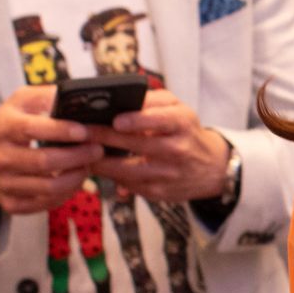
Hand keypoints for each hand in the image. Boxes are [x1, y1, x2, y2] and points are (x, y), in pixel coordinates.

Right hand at [0, 86, 101, 215]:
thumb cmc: (8, 126)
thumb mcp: (20, 102)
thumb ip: (46, 96)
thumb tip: (77, 94)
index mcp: (5, 127)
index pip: (34, 129)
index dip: (62, 131)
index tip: (85, 131)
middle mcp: (1, 156)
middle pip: (45, 161)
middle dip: (77, 156)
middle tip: (97, 150)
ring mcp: (4, 182)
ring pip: (48, 187)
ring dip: (76, 178)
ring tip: (89, 166)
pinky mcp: (9, 202)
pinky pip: (43, 203)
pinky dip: (65, 195)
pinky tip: (74, 182)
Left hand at [88, 88, 231, 202]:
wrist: (212, 168)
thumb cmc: (187, 132)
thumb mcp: (179, 108)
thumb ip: (152, 100)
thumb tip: (121, 99)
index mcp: (182, 123)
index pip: (160, 120)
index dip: (137, 120)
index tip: (116, 119)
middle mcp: (178, 150)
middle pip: (137, 144)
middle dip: (105, 137)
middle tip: (81, 131)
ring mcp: (169, 174)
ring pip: (128, 171)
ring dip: (101, 162)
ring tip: (82, 152)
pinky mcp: (160, 193)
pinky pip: (129, 186)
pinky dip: (111, 177)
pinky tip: (97, 168)